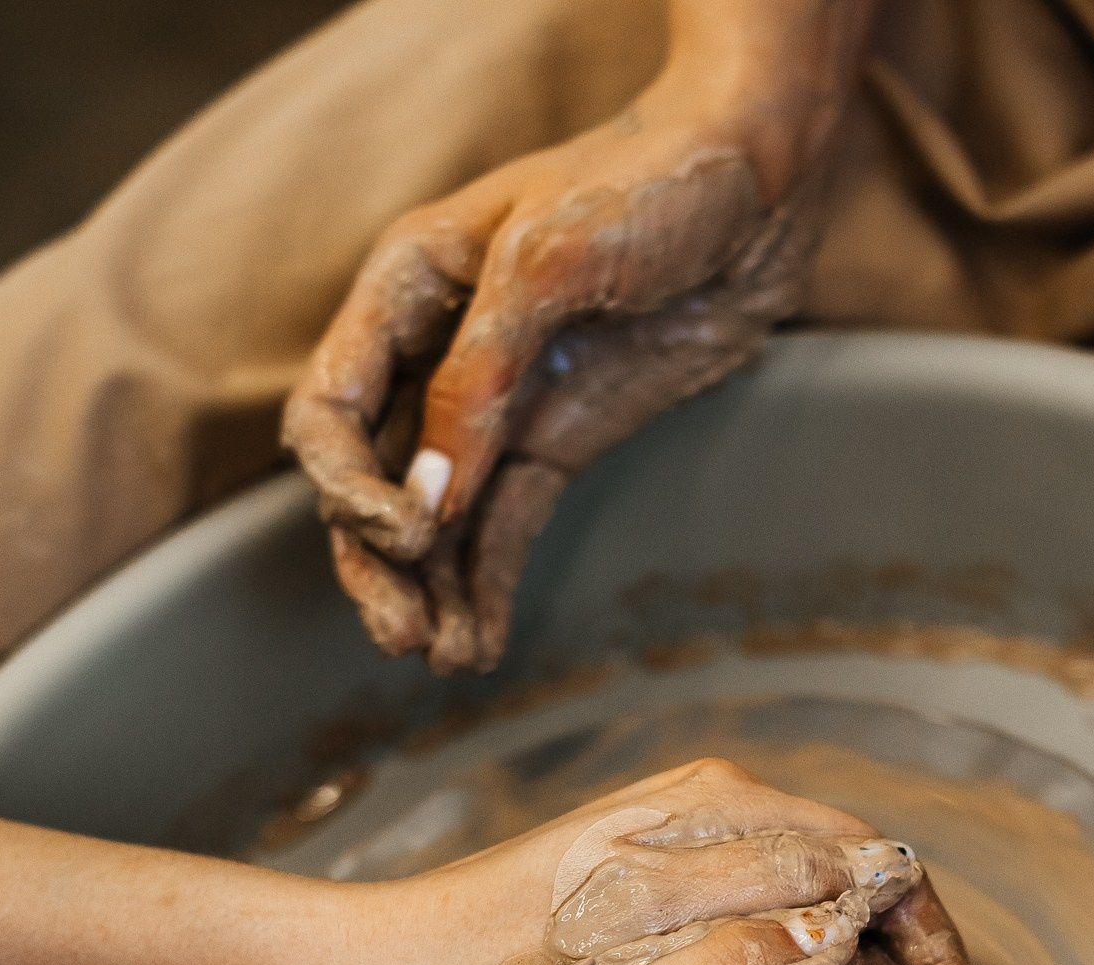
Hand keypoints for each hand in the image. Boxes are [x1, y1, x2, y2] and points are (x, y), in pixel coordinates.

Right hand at [281, 7, 866, 672]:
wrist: (763, 179)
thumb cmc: (652, 179)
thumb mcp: (553, 259)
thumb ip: (480, 373)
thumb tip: (428, 494)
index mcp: (406, 288)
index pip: (330, 410)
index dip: (348, 485)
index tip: (407, 532)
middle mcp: (433, 352)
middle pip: (367, 481)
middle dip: (379, 564)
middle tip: (402, 636)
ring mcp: (494, 404)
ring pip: (432, 519)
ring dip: (429, 592)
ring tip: (444, 658)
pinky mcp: (554, 440)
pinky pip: (501, 528)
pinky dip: (486, 586)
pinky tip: (480, 645)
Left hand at [358, 756, 975, 964]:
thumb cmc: (494, 951)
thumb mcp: (631, 924)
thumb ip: (754, 891)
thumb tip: (872, 882)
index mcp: (724, 801)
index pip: (879, 866)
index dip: (930, 958)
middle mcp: (721, 821)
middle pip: (866, 899)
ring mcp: (697, 871)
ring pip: (830, 935)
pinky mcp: (670, 922)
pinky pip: (782, 959)